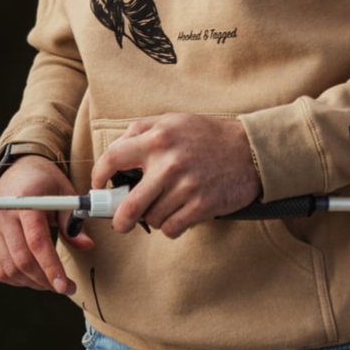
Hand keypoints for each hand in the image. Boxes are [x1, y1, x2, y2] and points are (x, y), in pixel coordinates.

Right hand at [0, 155, 92, 294]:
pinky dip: (17, 280)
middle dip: (45, 280)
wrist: (18, 170)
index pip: (36, 241)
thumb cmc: (44, 181)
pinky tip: (33, 277)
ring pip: (10, 269)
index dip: (51, 267)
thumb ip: (73, 220)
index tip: (64, 285)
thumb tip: (86, 245)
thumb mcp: (64, 193)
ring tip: (52, 283)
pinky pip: (0, 269)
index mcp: (25, 202)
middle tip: (65, 287)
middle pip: (22, 260)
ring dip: (33, 283)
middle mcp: (4, 216)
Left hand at [90, 114, 260, 238]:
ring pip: (152, 219)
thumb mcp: (173, 121)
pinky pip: (171, 228)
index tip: (98, 186)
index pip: (112, 158)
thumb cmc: (208, 135)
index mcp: (157, 138)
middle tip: (120, 222)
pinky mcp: (201, 205)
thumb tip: (115, 150)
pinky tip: (181, 214)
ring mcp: (185, 186)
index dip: (98, 175)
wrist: (251, 150)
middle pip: (128, 205)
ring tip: (167, 205)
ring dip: (155, 217)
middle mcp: (168, 163)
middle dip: (119, 220)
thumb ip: (142, 131)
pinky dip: (172, 226)